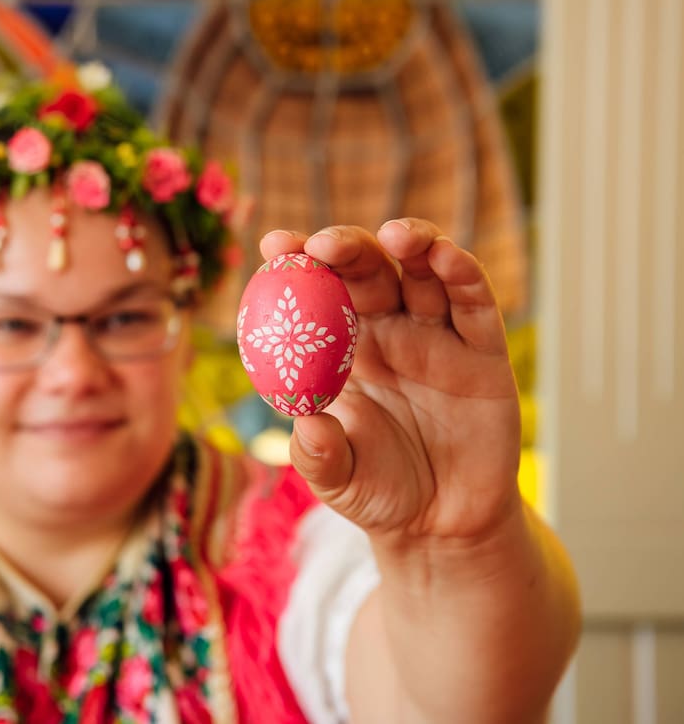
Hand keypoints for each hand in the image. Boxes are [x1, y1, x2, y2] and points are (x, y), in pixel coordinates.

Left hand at [260, 220, 522, 545]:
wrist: (444, 524)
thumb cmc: (378, 491)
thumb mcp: (338, 479)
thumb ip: (319, 454)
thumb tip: (307, 426)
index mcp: (342, 349)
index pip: (316, 293)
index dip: (296, 263)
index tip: (274, 243)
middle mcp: (387, 331)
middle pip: (367, 270)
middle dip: (346, 247)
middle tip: (325, 244)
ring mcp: (437, 336)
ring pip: (424, 272)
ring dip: (412, 242)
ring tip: (395, 235)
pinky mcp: (484, 351)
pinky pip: (475, 303)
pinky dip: (463, 272)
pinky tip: (445, 256)